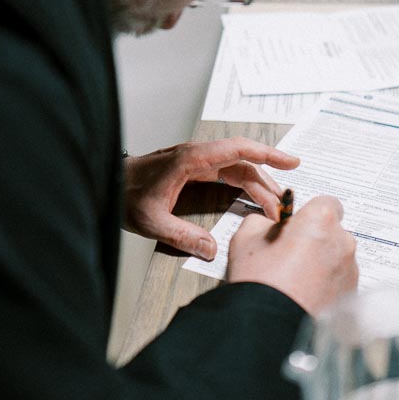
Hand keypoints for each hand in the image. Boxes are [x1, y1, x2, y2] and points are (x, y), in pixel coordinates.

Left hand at [122, 138, 299, 259]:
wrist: (108, 182)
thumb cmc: (125, 194)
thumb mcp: (151, 220)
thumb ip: (181, 235)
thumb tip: (210, 249)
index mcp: (191, 159)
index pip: (238, 150)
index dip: (267, 154)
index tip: (290, 161)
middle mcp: (197, 155)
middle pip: (243, 162)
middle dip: (267, 181)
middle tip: (283, 206)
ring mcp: (196, 161)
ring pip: (236, 167)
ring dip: (257, 184)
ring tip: (274, 205)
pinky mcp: (194, 169)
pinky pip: (226, 172)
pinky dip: (243, 183)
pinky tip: (253, 196)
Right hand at [226, 196, 357, 314]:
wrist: (269, 324)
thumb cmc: (261, 281)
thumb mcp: (246, 237)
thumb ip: (261, 221)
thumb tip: (268, 224)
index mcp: (321, 220)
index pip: (326, 203)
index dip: (310, 214)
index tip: (298, 225)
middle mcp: (343, 242)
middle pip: (333, 232)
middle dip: (316, 239)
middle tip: (291, 255)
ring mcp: (350, 270)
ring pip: (337, 257)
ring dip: (322, 263)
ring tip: (296, 280)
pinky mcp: (351, 294)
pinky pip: (340, 281)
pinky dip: (327, 285)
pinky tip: (305, 294)